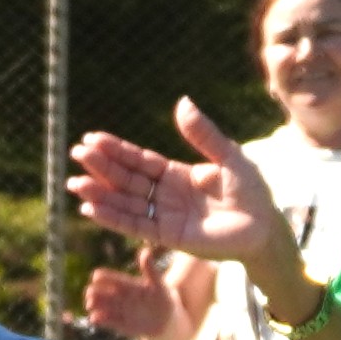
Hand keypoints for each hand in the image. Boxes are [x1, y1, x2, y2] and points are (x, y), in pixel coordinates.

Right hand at [70, 101, 307, 307]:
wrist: (265, 229)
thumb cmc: (252, 192)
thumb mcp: (228, 157)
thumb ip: (203, 135)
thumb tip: (182, 102)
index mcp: (177, 174)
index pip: (140, 161)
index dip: (117, 150)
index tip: (92, 138)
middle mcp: (166, 195)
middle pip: (127, 179)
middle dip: (101, 167)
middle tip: (76, 153)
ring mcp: (165, 216)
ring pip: (125, 203)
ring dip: (100, 194)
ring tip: (75, 183)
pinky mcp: (168, 238)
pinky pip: (135, 226)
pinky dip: (113, 218)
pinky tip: (92, 209)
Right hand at [77, 256, 197, 339]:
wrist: (166, 321)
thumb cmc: (163, 299)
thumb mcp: (158, 284)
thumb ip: (150, 270)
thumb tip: (145, 251)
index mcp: (125, 284)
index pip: (109, 277)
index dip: (102, 276)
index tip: (96, 277)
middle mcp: (118, 296)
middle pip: (99, 291)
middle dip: (93, 291)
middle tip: (90, 294)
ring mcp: (117, 309)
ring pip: (99, 305)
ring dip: (93, 305)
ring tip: (90, 305)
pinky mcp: (117, 323)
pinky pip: (104, 321)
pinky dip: (98, 319)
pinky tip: (95, 318)